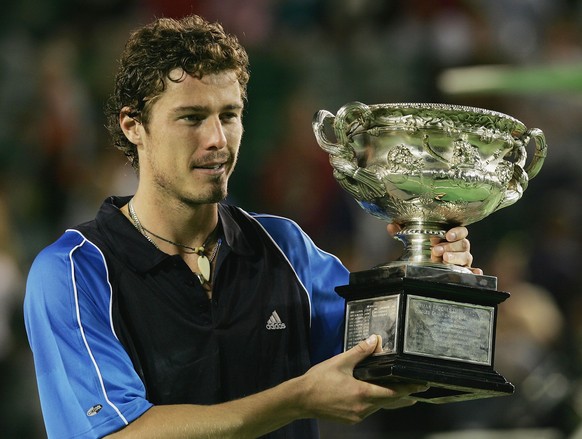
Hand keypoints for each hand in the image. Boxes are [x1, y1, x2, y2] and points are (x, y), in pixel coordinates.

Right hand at [297, 334, 426, 423]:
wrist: (301, 399)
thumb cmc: (319, 380)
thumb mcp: (340, 362)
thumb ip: (360, 352)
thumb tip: (375, 340)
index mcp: (362, 393)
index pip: (393, 393)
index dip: (408, 389)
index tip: (420, 385)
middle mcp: (363, 408)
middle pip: (389, 402)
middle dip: (403, 396)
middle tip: (417, 390)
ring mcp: (357, 415)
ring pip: (379, 407)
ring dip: (390, 400)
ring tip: (401, 394)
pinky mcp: (351, 419)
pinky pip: (369, 410)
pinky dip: (376, 403)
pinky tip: (376, 397)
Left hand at [387, 224, 482, 274]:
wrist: (425, 263)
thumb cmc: (424, 247)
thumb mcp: (412, 238)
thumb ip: (402, 231)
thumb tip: (391, 226)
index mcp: (451, 236)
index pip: (461, 230)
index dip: (456, 232)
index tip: (447, 235)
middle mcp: (460, 247)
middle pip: (463, 244)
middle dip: (450, 247)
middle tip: (437, 251)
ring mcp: (462, 259)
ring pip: (466, 257)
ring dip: (456, 258)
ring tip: (444, 260)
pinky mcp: (463, 271)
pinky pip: (472, 271)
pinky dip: (475, 272)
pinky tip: (475, 272)